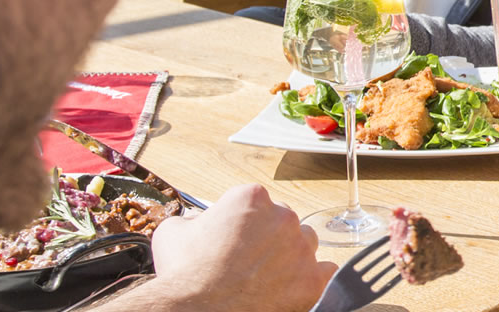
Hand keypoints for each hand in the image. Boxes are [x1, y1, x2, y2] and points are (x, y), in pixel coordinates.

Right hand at [139, 185, 333, 310]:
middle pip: (282, 220)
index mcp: (251, 198)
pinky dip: (312, 279)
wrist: (199, 309)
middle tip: (247, 260)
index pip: (255, 202)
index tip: (233, 237)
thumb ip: (192, 219)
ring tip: (266, 276)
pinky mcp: (313, 279)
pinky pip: (325, 271)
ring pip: (305, 243)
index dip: (242, 221)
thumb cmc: (185, 274)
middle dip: (268, 237)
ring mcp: (301, 248)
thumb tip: (196, 221)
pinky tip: (294, 287)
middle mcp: (283, 216)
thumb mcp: (172, 233)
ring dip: (291, 255)